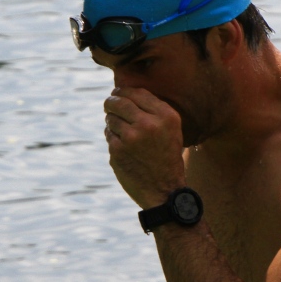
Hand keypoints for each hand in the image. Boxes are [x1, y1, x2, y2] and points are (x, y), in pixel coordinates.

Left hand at [103, 88, 185, 207]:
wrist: (164, 191)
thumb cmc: (167, 158)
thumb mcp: (172, 130)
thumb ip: (154, 110)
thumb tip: (124, 92)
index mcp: (166, 116)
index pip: (137, 92)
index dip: (123, 91)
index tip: (118, 92)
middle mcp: (148, 124)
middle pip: (119, 101)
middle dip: (111, 101)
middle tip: (109, 104)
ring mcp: (131, 137)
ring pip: (111, 118)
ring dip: (112, 121)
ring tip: (122, 131)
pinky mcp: (117, 150)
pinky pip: (108, 134)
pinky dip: (112, 137)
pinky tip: (122, 146)